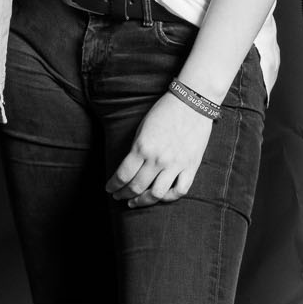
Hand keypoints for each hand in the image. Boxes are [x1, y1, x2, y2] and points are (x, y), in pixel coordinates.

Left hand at [106, 92, 214, 208]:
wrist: (193, 102)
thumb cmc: (165, 111)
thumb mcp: (142, 128)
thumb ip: (136, 149)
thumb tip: (129, 168)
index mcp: (142, 147)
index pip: (123, 175)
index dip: (113, 185)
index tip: (109, 189)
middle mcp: (158, 159)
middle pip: (136, 186)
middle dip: (124, 194)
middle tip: (118, 196)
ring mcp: (176, 164)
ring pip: (156, 194)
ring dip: (142, 201)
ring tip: (134, 202)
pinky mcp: (191, 166)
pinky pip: (180, 190)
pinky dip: (168, 197)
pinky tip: (160, 196)